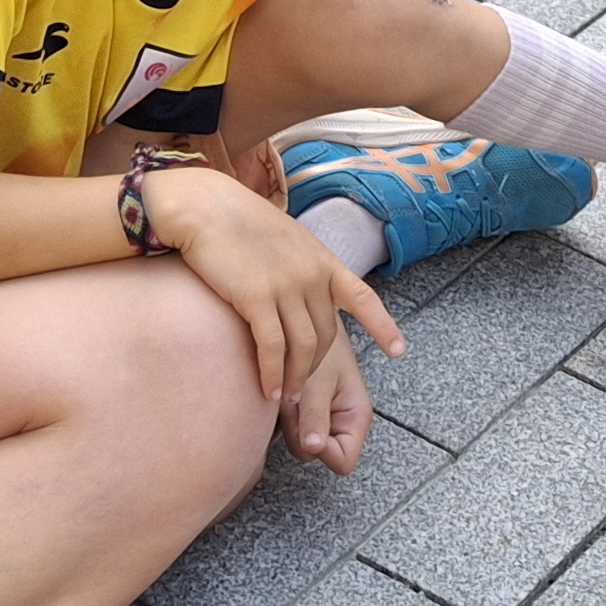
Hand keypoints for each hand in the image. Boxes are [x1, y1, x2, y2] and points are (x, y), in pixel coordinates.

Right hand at [146, 164, 404, 402]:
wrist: (205, 207)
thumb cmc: (238, 223)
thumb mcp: (286, 240)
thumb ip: (301, 267)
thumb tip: (304, 293)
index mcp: (322, 260)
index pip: (363, 296)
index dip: (383, 326)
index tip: (400, 350)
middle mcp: (311, 275)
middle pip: (326, 335)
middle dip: (314, 367)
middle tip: (300, 389)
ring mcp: (286, 286)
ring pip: (303, 347)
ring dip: (295, 378)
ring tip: (285, 399)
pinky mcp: (256, 298)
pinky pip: (272, 347)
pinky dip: (272, 374)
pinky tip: (266, 392)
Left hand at [278, 330, 371, 471]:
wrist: (303, 315)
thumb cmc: (317, 340)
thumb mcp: (319, 376)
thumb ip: (316, 413)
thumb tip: (313, 448)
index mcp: (356, 415)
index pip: (343, 459)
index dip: (323, 451)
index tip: (305, 429)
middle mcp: (340, 422)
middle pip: (316, 453)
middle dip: (300, 431)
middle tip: (293, 398)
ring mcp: (319, 418)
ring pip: (299, 441)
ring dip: (287, 420)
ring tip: (286, 390)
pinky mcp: (301, 412)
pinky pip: (288, 428)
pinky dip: (280, 415)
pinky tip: (277, 395)